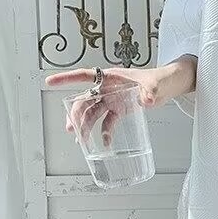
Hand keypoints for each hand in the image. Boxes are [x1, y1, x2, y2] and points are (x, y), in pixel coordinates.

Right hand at [45, 66, 167, 145]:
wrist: (167, 86)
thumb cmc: (158, 79)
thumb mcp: (153, 84)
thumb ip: (149, 92)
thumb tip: (146, 100)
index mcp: (110, 77)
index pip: (84, 76)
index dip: (66, 79)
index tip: (50, 82)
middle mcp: (107, 88)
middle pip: (85, 100)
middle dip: (76, 114)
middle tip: (72, 129)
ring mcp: (112, 100)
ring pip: (93, 113)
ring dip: (85, 126)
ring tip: (81, 141)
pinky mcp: (120, 110)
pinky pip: (108, 122)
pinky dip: (105, 132)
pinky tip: (104, 142)